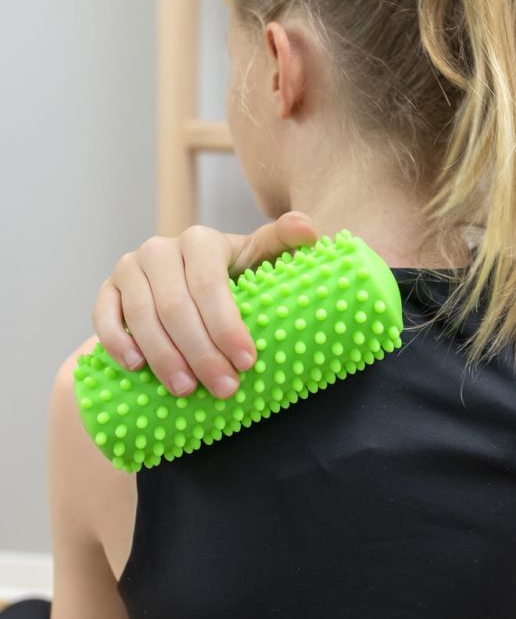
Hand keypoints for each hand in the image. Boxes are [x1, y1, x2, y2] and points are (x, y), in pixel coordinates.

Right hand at [91, 212, 318, 398]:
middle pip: (177, 306)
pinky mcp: (107, 290)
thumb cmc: (231, 273)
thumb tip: (308, 228)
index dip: (227, 325)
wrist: (185, 278)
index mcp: (200, 240)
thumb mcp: (258, 256)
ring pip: (142, 316)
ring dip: (164, 357)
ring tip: (186, 389)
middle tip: (224, 388)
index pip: (210, 285)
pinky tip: (136, 367)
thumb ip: (282, 242)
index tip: (247, 361)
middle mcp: (160, 249)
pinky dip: (117, 342)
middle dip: (202, 352)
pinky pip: (104, 316)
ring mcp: (129, 268)